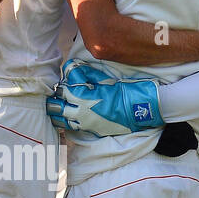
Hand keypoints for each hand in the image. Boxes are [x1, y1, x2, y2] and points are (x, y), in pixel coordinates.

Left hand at [46, 58, 164, 136]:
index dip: (69, 73)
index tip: (72, 68)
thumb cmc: (127, 93)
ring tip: (63, 101)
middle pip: (58, 102)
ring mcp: (85, 123)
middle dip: (60, 93)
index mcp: (86, 97)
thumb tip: (76, 67)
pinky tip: (69, 113)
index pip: (68, 83)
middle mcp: (81, 112)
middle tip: (67, 86)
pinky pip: (71, 126)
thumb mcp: (107, 81)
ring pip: (60, 117)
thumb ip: (89, 75)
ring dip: (59, 107)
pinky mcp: (90, 129)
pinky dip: (67, 118)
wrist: (141, 111)